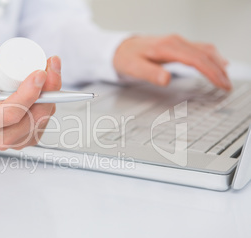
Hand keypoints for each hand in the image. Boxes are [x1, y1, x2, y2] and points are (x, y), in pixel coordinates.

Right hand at [0, 43, 61, 150]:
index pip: (10, 112)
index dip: (28, 93)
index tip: (39, 73)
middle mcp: (2, 138)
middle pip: (33, 117)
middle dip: (48, 90)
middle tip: (51, 65)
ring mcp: (18, 142)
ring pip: (43, 117)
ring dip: (52, 93)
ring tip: (50, 70)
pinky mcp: (29, 139)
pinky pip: (46, 119)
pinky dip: (50, 100)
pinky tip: (47, 86)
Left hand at [113, 35, 230, 89]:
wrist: (119, 47)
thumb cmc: (126, 58)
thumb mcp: (134, 68)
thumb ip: (150, 74)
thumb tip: (166, 80)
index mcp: (167, 47)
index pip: (196, 59)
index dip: (211, 72)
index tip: (221, 84)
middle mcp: (175, 41)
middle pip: (205, 54)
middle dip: (219, 70)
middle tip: (227, 86)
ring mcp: (177, 41)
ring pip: (204, 49)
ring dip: (217, 63)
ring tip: (225, 78)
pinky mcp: (176, 44)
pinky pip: (199, 48)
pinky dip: (211, 57)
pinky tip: (217, 63)